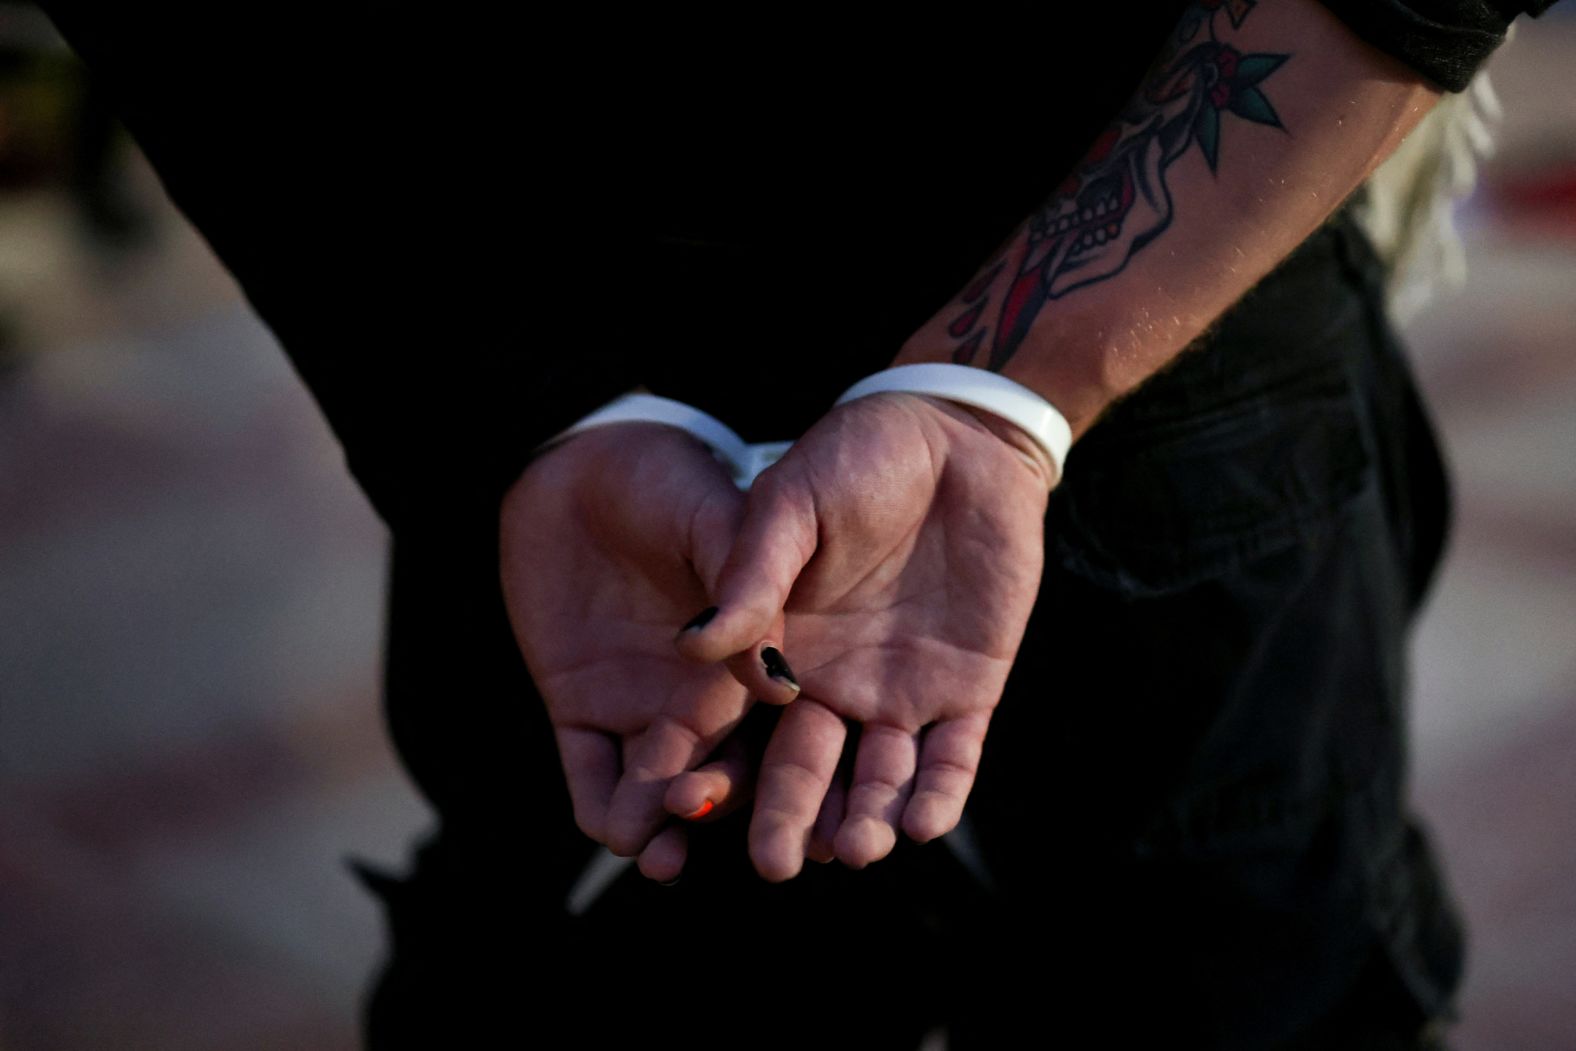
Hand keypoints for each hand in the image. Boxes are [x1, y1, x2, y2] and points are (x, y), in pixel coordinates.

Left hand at [499, 423, 794, 880]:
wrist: (576, 466)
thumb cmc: (667, 481)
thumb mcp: (718, 521)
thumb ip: (751, 592)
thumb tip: (779, 684)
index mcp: (756, 658)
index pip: (788, 735)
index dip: (805, 783)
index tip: (816, 826)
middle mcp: (708, 699)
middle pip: (732, 775)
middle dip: (735, 816)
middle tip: (750, 857)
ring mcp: (645, 709)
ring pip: (662, 787)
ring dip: (667, 828)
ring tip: (664, 858)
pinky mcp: (581, 709)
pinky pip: (593, 772)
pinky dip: (603, 805)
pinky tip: (614, 829)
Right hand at [675, 393, 1053, 880]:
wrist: (956, 436)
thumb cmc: (857, 457)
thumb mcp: (790, 505)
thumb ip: (752, 574)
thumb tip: (693, 644)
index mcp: (781, 648)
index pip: (740, 728)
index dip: (714, 771)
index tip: (685, 810)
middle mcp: (834, 684)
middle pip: (805, 773)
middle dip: (787, 821)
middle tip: (774, 865)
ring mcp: (901, 692)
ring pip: (879, 779)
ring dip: (866, 820)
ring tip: (854, 848)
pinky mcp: (968, 690)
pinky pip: (953, 757)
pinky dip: (939, 793)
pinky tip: (922, 822)